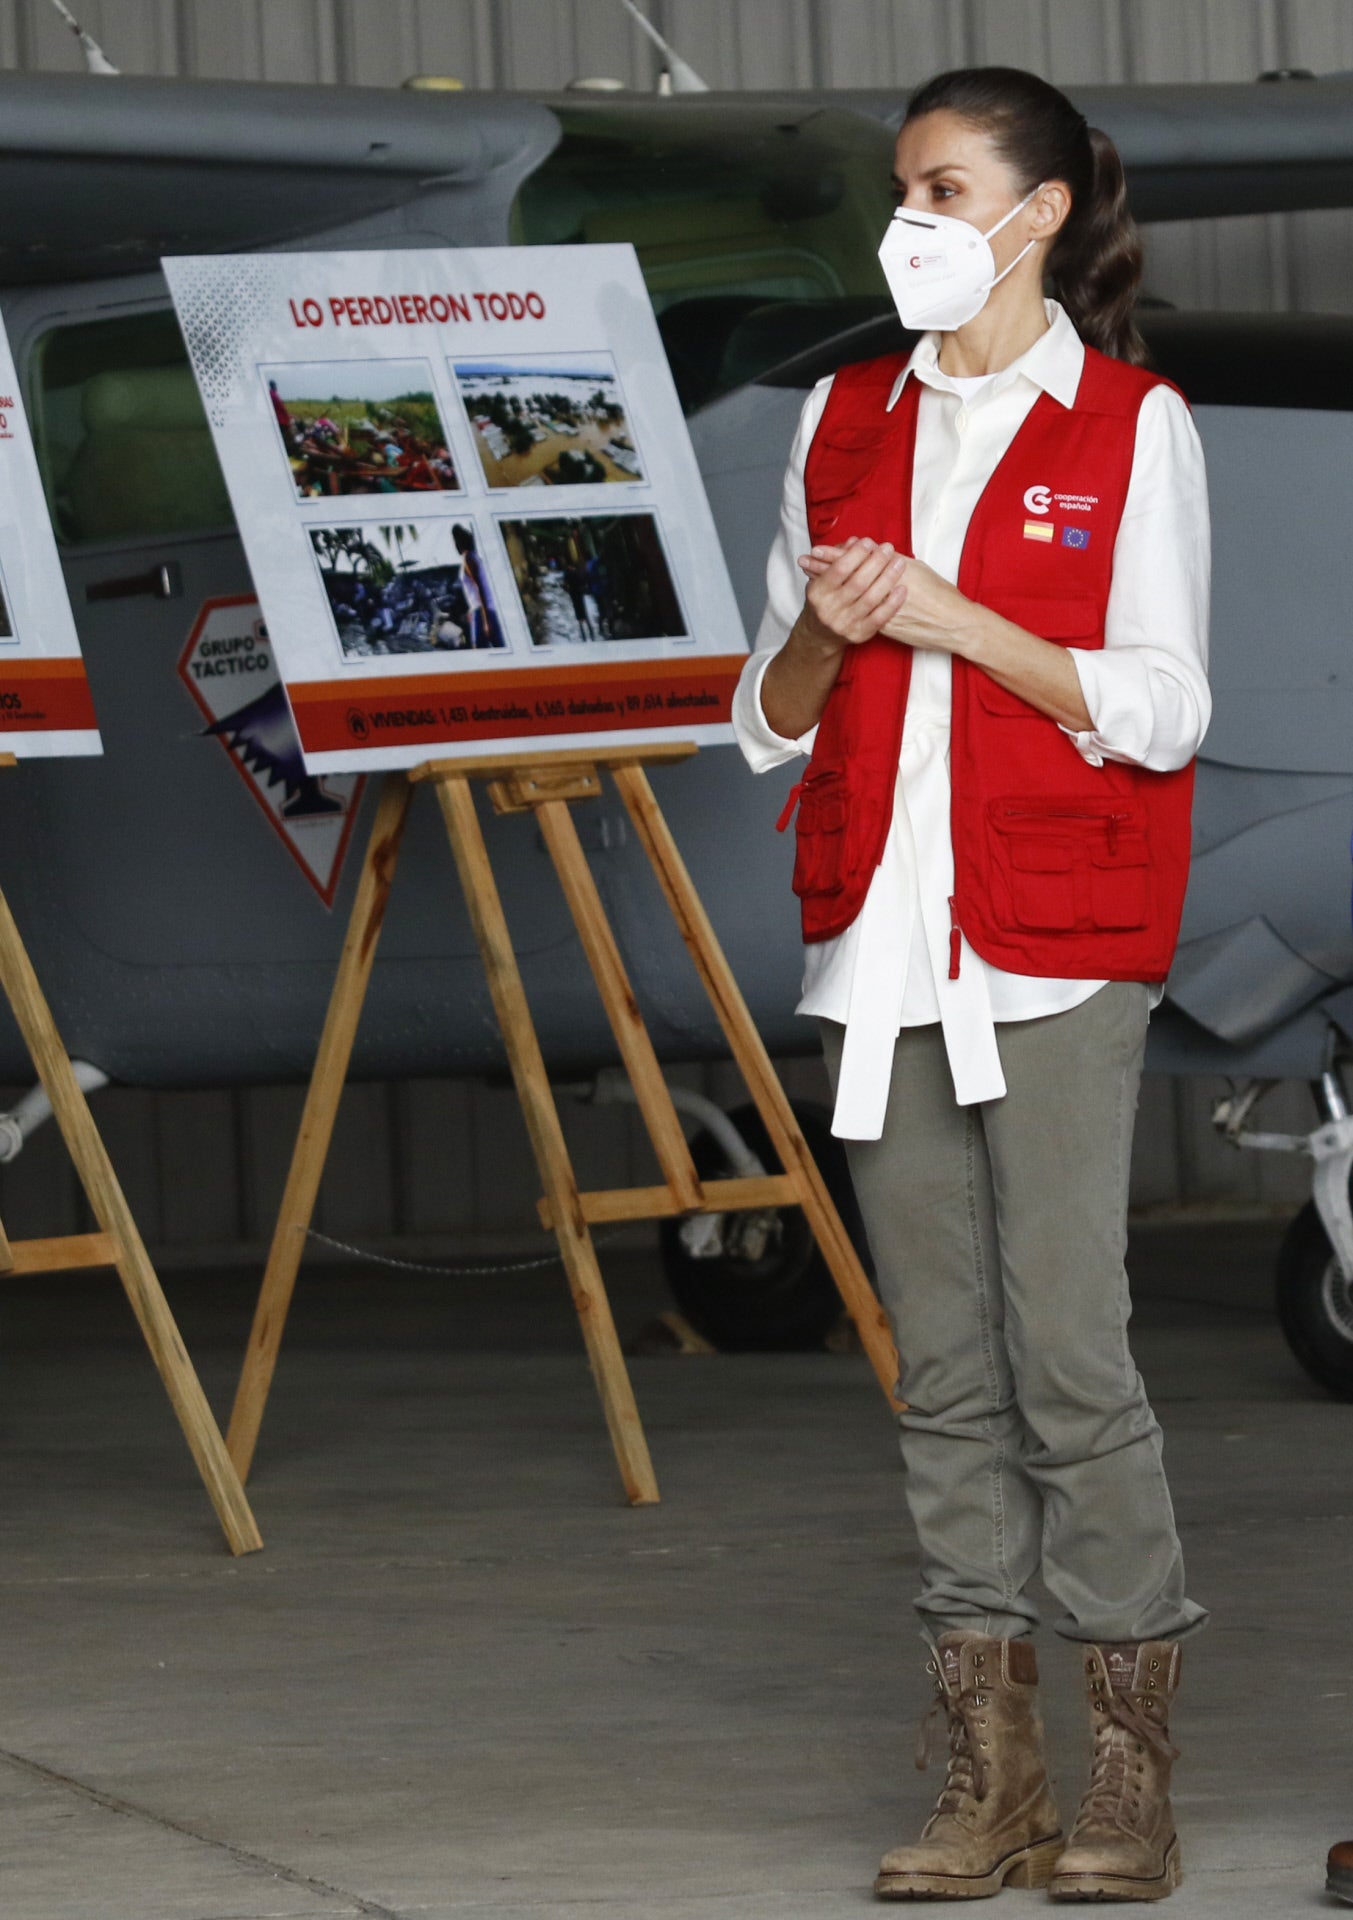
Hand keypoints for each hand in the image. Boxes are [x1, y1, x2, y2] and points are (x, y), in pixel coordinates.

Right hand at [792, 537, 909, 649]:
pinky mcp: (858, 635)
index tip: (869, 542)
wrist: (820, 634)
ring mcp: (844, 624)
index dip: (856, 554)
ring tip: (899, 563)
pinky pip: (879, 618)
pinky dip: (892, 603)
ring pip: (871, 598)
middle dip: (876, 562)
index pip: (839, 569)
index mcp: (817, 592)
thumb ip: (837, 559)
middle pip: (858, 582)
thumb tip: (855, 541)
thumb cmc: (824, 601)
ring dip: (888, 578)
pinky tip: (902, 589)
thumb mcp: (822, 579)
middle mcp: (828, 610)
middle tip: (888, 549)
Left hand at [801, 542, 980, 655]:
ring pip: (848, 594)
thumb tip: (877, 552)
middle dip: (824, 567)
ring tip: (808, 573)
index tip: (818, 549)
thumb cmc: (940, 594)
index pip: (859, 561)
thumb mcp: (918, 571)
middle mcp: (884, 590)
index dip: (837, 554)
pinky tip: (830, 596)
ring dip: (827, 582)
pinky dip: (842, 601)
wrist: (953, 624)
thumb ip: (894, 563)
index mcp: (893, 572)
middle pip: (848, 577)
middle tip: (804, 559)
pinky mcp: (882, 626)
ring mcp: (881, 610)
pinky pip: (855, 609)